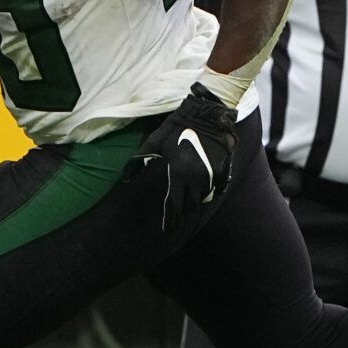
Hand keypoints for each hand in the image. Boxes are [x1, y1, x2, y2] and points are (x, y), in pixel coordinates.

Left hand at [144, 83, 237, 231]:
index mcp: (178, 174)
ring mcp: (211, 176)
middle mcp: (196, 179)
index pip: (173, 206)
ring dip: (195, 199)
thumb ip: (140, 159)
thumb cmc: (179, 126)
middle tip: (177, 212)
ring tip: (189, 195)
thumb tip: (125, 177)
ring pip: (203, 198)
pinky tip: (203, 184)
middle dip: (183, 211)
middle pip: (190, 207)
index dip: (170, 222)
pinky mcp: (222, 172)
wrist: (209, 114)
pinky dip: (208, 190)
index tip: (167, 233)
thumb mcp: (156, 141)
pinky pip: (215, 189)